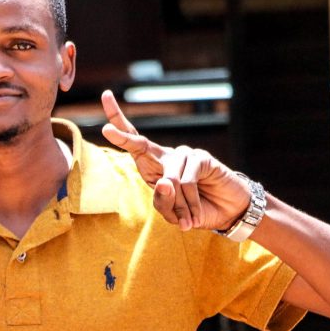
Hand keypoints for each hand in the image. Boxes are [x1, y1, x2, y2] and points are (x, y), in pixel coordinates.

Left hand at [99, 90, 249, 230]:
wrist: (225, 214)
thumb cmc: (192, 212)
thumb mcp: (171, 213)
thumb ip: (162, 201)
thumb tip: (165, 181)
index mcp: (152, 167)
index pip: (133, 144)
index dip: (118, 126)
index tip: (104, 110)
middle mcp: (165, 157)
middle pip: (140, 142)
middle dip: (122, 135)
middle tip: (106, 129)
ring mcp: (183, 155)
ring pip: (170, 180)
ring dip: (179, 205)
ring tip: (186, 220)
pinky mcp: (201, 157)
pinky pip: (187, 182)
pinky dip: (191, 202)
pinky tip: (196, 212)